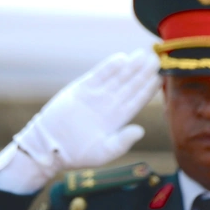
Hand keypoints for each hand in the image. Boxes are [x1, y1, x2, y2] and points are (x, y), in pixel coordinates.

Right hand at [0, 49, 159, 192]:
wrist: (50, 147)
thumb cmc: (77, 154)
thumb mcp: (103, 152)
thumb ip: (122, 142)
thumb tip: (141, 130)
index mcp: (117, 120)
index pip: (137, 101)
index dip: (148, 90)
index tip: (160, 78)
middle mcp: (109, 105)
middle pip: (130, 86)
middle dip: (142, 73)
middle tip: (156, 60)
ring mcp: (95, 96)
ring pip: (117, 78)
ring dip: (130, 67)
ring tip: (143, 55)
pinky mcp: (81, 89)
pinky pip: (98, 76)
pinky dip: (109, 67)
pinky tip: (122, 59)